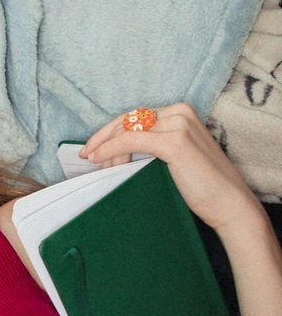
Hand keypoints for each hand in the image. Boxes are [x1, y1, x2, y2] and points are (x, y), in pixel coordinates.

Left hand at [79, 103, 264, 239]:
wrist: (228, 203)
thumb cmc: (202, 186)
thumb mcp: (173, 159)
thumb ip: (152, 148)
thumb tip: (118, 152)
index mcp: (180, 112)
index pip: (134, 117)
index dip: (109, 132)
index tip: (92, 148)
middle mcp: (180, 112)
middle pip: (127, 120)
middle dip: (103, 139)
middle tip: (88, 157)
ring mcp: (178, 125)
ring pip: (126, 130)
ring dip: (107, 150)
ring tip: (100, 169)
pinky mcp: (175, 142)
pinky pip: (130, 141)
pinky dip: (111, 150)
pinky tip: (100, 160)